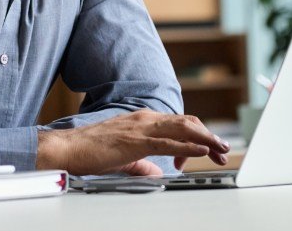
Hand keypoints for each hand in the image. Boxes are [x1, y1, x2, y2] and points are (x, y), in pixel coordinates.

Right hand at [36, 110, 229, 175]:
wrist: (68, 148)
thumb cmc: (90, 151)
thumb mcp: (124, 157)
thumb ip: (143, 163)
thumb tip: (158, 172)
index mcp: (142, 121)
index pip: (178, 124)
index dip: (198, 136)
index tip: (208, 150)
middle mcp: (144, 119)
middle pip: (186, 123)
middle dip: (208, 136)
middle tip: (223, 150)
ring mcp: (141, 128)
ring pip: (182, 128)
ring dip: (205, 139)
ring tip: (221, 148)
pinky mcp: (136, 141)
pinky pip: (168, 142)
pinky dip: (188, 145)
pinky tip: (201, 151)